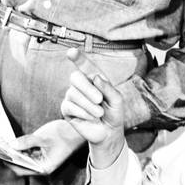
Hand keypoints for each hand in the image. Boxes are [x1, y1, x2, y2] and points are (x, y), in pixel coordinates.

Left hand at [6, 119, 84, 175]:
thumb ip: (27, 142)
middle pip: (22, 165)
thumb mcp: (43, 137)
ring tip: (6, 144)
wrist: (79, 129)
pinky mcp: (44, 153)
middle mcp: (43, 166)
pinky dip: (23, 148)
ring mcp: (44, 160)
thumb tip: (11, 145)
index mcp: (44, 167)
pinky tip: (16, 141)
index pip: (22, 169)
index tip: (0, 154)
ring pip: (25, 159)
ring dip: (17, 152)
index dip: (10, 162)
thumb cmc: (64, 135)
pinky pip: (30, 153)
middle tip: (1, 148)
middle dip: (12, 157)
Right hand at [61, 48, 125, 166]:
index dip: (78, 58)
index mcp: (93, 78)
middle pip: (75, 77)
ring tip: (99, 113)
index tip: (71, 52)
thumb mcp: (117, 100)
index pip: (84, 65)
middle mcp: (81, 85)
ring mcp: (72, 96)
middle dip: (87, 88)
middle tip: (99, 99)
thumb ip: (108, 88)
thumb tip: (95, 77)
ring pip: (73, 93)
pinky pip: (69, 106)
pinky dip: (83, 112)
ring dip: (88, 104)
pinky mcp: (67, 109)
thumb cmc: (114, 113)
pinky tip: (91, 117)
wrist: (109, 132)